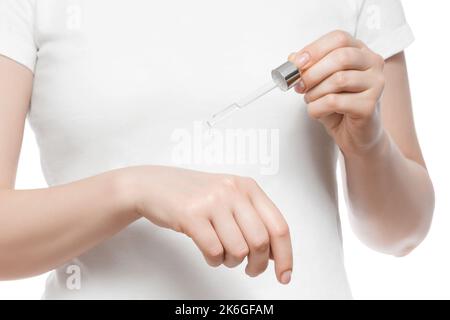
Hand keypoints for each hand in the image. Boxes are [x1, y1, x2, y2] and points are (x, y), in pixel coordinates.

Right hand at [123, 166, 292, 283]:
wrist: (154, 185)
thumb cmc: (195, 195)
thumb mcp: (229, 197)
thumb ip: (254, 219)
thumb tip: (277, 254)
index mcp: (248, 187)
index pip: (279, 226)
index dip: (286, 255)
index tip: (284, 275)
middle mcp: (233, 191)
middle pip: (261, 242)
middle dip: (258, 265)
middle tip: (250, 270)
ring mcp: (212, 202)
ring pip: (238, 250)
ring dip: (232, 262)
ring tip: (223, 254)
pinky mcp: (191, 215)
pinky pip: (214, 251)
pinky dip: (214, 260)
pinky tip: (208, 251)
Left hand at [290, 30, 385, 155]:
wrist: (355, 135)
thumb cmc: (339, 105)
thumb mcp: (320, 83)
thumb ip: (308, 68)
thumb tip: (293, 58)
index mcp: (361, 52)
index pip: (339, 38)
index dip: (315, 49)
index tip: (296, 63)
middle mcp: (373, 64)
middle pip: (341, 57)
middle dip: (313, 72)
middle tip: (300, 85)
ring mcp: (376, 84)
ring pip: (338, 80)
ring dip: (315, 92)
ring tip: (310, 100)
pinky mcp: (370, 106)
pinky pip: (335, 102)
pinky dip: (317, 108)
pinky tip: (317, 111)